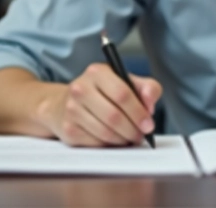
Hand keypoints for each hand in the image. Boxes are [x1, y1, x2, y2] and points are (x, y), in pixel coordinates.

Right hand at [40, 63, 161, 146]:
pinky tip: (113, 139)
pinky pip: (95, 143)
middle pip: (114, 116)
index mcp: (98, 72)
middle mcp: (81, 88)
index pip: (122, 94)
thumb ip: (146, 88)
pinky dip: (109, 144)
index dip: (139, 112)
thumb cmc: (102, 92)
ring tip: (129, 137)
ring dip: (122, 139)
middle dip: (132, 130)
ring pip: (105, 132)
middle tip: (140, 135)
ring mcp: (72, 109)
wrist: (65, 103)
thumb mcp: (126, 81)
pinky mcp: (68, 129)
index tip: (149, 125)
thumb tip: (150, 103)